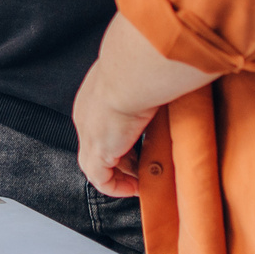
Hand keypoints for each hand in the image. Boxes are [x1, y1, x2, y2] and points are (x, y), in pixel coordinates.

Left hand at [73, 74, 155, 197]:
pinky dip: (117, 188)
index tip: (143, 147)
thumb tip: (168, 86)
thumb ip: (149, 85)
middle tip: (148, 164)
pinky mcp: (97, 152)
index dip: (124, 139)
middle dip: (125, 159)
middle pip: (102, 146)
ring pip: (99, 165)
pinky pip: (101, 181)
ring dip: (123, 175)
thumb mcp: (143, 76)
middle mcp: (86, 116)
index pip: (105, 125)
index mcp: (95, 95)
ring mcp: (88, 134)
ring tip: (146, 178)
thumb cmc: (143, 65)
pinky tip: (137, 188)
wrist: (131, 72)